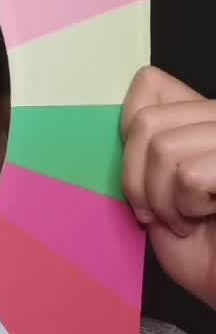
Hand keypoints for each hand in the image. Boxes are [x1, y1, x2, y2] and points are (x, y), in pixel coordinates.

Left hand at [121, 65, 215, 308]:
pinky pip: (188, 174)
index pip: (149, 83)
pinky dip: (185, 208)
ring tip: (186, 218)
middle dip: (138, 180)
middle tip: (160, 212)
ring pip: (163, 149)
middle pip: (147, 122)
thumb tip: (127, 108)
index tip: (145, 178)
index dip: (130, 135)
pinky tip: (206, 219)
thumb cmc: (200, 249)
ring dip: (163, 200)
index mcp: (204, 117)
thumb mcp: (158, 189)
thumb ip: (147, 143)